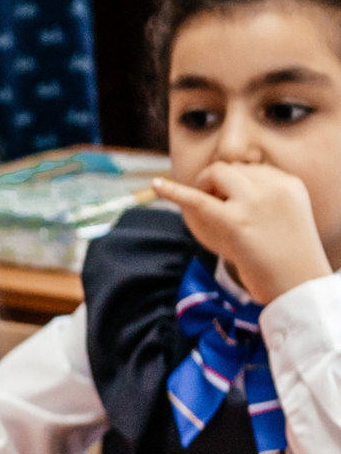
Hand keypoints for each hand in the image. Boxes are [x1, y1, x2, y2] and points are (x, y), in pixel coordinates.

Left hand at [154, 163, 335, 302]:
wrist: (298, 285)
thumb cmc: (287, 259)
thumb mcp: (284, 219)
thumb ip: (262, 201)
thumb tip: (229, 191)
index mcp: (289, 184)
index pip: (250, 168)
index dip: (234, 185)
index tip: (230, 204)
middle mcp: (275, 186)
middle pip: (230, 168)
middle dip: (214, 182)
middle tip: (214, 209)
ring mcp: (256, 202)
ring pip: (216, 174)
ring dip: (202, 186)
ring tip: (209, 214)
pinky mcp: (235, 221)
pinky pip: (197, 199)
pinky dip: (174, 191)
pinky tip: (156, 185)